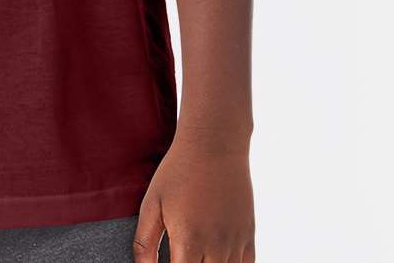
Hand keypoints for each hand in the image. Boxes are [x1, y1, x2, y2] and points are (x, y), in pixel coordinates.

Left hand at [133, 133, 254, 262]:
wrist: (214, 143)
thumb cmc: (178, 170)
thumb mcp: (152, 202)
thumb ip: (145, 241)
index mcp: (188, 241)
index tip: (168, 261)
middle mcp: (215, 247)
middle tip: (181, 255)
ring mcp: (235, 243)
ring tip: (196, 256)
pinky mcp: (249, 236)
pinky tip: (216, 259)